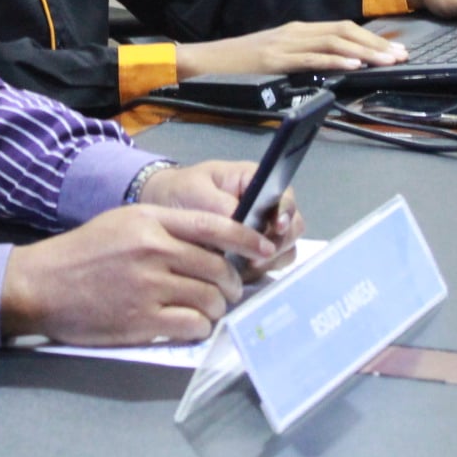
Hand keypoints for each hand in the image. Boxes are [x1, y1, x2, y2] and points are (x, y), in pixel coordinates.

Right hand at [0, 205, 274, 344]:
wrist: (42, 285)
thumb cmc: (84, 252)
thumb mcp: (123, 223)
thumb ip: (166, 228)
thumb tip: (213, 242)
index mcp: (151, 222)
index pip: (214, 226)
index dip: (246, 239)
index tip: (264, 249)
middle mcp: (153, 251)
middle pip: (217, 268)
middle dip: (232, 283)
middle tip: (228, 290)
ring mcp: (149, 288)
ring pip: (210, 299)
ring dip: (216, 307)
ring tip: (207, 308)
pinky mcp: (143, 321)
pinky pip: (192, 325)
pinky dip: (199, 326)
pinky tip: (189, 323)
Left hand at [140, 161, 304, 280]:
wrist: (163, 211)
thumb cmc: (181, 192)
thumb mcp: (196, 190)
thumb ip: (220, 206)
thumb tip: (241, 224)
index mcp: (256, 183)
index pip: (285, 198)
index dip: (286, 213)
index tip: (277, 227)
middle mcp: (265, 208)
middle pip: (292, 228)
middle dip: (278, 244)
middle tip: (256, 258)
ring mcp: (262, 233)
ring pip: (285, 251)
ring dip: (269, 261)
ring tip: (244, 268)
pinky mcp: (253, 254)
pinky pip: (268, 266)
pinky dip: (258, 272)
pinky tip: (239, 274)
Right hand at [176, 19, 405, 78]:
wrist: (204, 61)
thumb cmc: (239, 64)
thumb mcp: (277, 57)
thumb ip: (303, 59)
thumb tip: (334, 69)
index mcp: (297, 30)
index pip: (343, 28)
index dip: (372, 39)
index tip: (395, 50)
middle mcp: (294, 32)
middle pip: (345, 31)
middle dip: (377, 44)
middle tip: (402, 56)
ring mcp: (284, 44)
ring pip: (333, 41)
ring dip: (364, 51)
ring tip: (386, 61)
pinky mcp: (274, 60)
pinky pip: (310, 58)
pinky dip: (335, 60)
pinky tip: (352, 65)